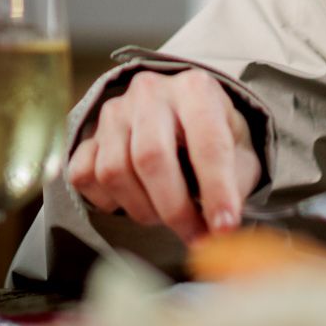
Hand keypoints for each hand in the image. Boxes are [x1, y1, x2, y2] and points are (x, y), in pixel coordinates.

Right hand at [64, 68, 260, 240]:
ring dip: (142, 209)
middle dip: (175, 209)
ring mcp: (114, 112)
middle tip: (194, 236)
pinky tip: (134, 201)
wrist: (179, 112)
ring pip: (114, 172)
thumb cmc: (212, 132)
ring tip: (166, 216)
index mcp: (195, 89)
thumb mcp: (240, 148)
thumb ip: (236, 181)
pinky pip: (85, 177)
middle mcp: (150, 93)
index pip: (206, 143)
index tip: (224, 227)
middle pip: (151, 157)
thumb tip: (221, 224)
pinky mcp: (90, 133)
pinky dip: (107, 202)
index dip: (217, 190)